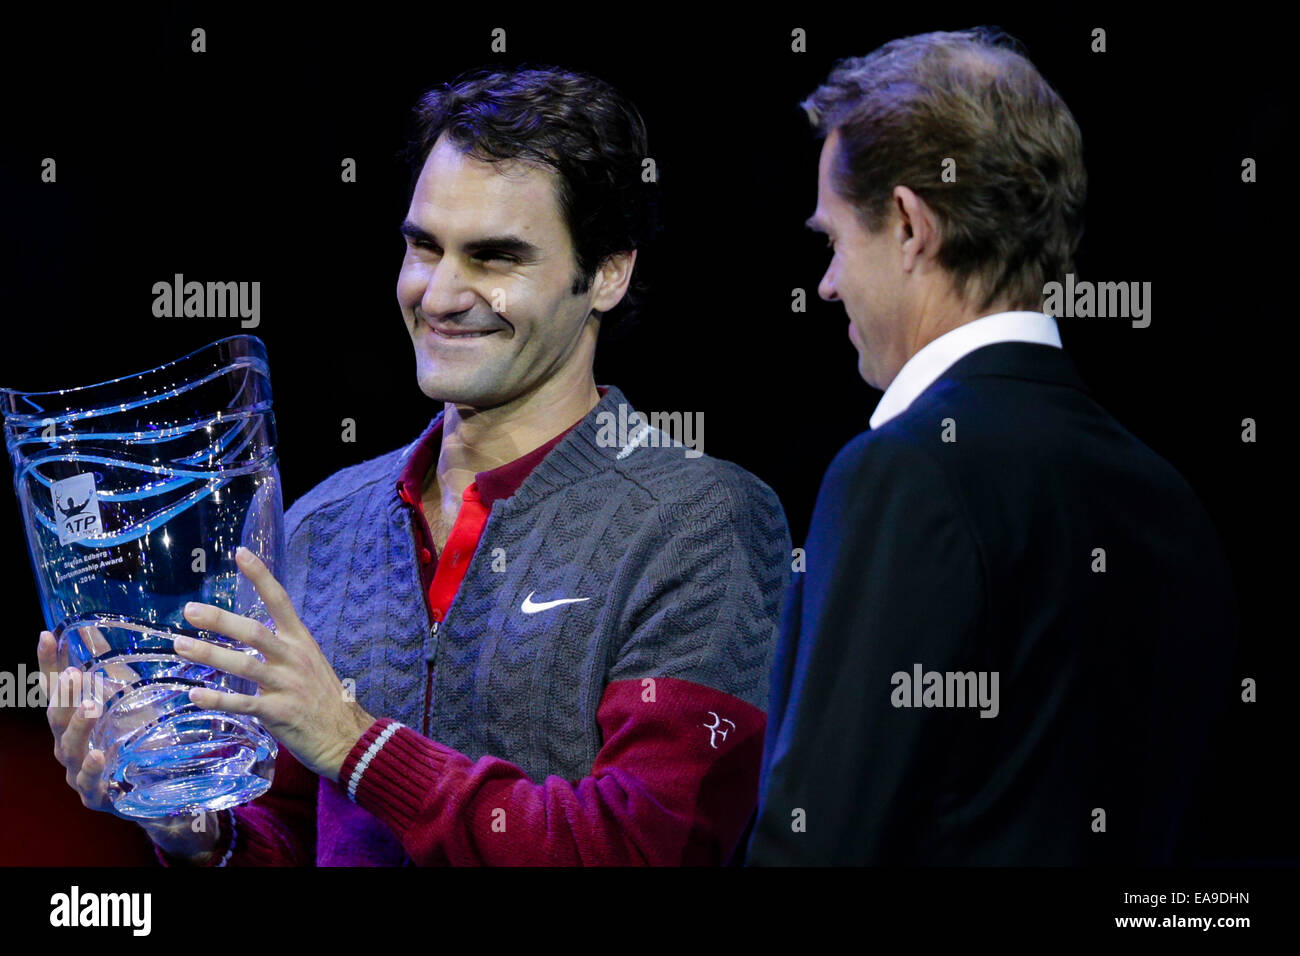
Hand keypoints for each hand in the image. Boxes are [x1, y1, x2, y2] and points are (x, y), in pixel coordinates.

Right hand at [38, 626, 222, 861]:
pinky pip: (89, 782)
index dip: (49, 663)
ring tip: (90, 708)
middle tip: (75, 675)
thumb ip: (108, 663)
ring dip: (78, 727)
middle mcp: (68, 742)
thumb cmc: (132, 734)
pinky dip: (92, 769)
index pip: (55, 687)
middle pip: (57, 717)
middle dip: (64, 697)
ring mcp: (78, 769)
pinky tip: (97, 755)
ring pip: (70, 748)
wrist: (151, 784)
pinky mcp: (94, 793)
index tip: (47, 635)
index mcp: (71, 717)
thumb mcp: (124, 695)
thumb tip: (92, 626)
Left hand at [174, 546, 375, 780]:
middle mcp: (294, 657)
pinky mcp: (279, 712)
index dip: (260, 576)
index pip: (280, 600)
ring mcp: (287, 684)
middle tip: (190, 611)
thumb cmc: (323, 699)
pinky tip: (195, 695)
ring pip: (244, 665)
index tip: (240, 554)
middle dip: (220, 621)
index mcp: (301, 641)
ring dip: (209, 655)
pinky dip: (217, 699)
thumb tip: (249, 637)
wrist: (346, 737)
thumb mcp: (309, 663)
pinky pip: (243, 703)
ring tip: (181, 646)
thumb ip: (281, 649)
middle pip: (254, 632)